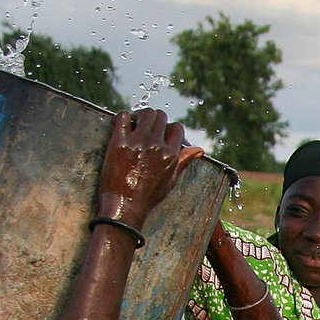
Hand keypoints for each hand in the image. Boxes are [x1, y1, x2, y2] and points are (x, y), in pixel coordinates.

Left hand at [95, 109, 199, 230]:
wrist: (124, 206)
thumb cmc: (147, 197)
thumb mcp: (170, 180)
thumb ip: (183, 161)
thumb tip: (199, 150)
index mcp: (171, 155)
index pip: (177, 128)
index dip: (169, 128)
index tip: (160, 133)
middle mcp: (156, 146)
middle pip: (160, 116)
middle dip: (154, 119)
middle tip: (145, 127)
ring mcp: (138, 142)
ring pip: (145, 113)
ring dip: (140, 115)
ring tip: (135, 124)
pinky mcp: (119, 142)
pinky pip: (123, 116)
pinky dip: (123, 117)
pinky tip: (123, 126)